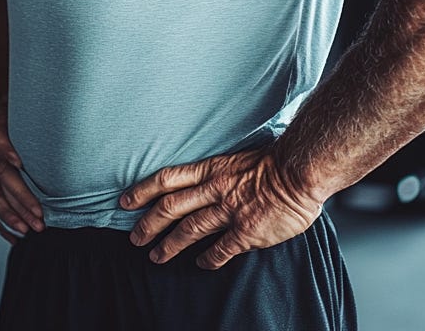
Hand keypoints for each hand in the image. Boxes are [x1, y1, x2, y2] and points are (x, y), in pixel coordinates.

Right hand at [0, 99, 43, 242]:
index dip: (5, 148)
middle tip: (40, 215)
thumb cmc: (13, 109)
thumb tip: (67, 118)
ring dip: (12, 213)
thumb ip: (34, 115)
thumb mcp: (22, 104)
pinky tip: (16, 235)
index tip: (20, 163)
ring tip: (29, 229)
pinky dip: (1, 221)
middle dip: (20, 196)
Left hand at [119, 146, 321, 268]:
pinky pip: (221, 249)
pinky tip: (201, 264)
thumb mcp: (234, 158)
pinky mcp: (246, 230)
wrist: (299, 171)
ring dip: (169, 245)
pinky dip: (208, 258)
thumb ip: (216, 173)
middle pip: (170, 207)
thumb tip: (201, 182)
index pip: (166, 179)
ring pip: (189, 229)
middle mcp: (213, 189)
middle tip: (134, 237)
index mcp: (209, 169)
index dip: (142, 190)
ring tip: (156, 256)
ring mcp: (229, 210)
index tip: (125, 201)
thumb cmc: (272, 162)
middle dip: (148, 223)